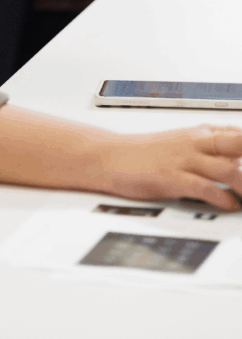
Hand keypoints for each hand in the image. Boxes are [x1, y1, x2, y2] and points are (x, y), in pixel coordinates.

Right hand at [96, 126, 241, 209]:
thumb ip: (208, 149)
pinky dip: (223, 199)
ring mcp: (184, 160)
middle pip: (239, 143)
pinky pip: (206, 188)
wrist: (110, 157)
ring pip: (229, 169)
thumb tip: (235, 160)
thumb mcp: (180, 144)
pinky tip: (230, 205)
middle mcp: (194, 142)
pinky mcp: (172, 178)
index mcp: (198, 132)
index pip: (237, 133)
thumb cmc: (144, 153)